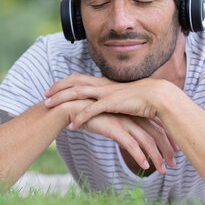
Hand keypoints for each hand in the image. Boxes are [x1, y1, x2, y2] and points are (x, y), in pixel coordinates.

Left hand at [45, 75, 170, 129]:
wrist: (160, 97)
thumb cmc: (146, 99)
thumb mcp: (127, 98)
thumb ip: (116, 100)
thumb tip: (111, 104)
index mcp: (107, 83)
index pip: (81, 78)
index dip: (66, 82)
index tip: (54, 88)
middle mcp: (104, 84)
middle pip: (75, 82)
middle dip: (58, 88)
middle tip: (44, 95)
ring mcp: (107, 92)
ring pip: (78, 93)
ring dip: (62, 100)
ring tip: (48, 107)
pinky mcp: (112, 103)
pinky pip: (91, 111)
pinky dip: (79, 118)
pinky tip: (71, 127)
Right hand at [58, 99, 177, 174]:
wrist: (74, 108)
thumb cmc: (95, 116)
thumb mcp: (115, 121)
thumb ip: (127, 126)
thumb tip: (137, 138)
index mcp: (136, 112)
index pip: (158, 126)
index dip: (169, 138)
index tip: (176, 150)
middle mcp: (133, 116)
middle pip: (157, 134)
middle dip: (167, 150)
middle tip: (173, 164)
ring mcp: (125, 122)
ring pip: (147, 141)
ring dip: (157, 158)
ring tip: (162, 171)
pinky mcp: (115, 128)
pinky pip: (131, 145)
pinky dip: (140, 156)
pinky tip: (145, 167)